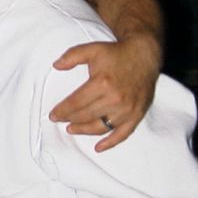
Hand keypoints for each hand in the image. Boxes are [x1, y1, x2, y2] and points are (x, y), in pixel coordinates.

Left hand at [48, 34, 160, 150]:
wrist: (144, 55)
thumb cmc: (116, 53)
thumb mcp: (92, 49)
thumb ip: (72, 56)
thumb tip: (56, 66)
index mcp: (102, 83)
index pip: (76, 103)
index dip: (63, 110)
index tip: (53, 115)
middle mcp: (115, 99)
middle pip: (87, 115)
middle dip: (70, 120)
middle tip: (59, 121)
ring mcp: (127, 109)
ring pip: (101, 126)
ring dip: (85, 130)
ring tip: (72, 129)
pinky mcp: (137, 115)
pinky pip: (122, 134)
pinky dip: (110, 143)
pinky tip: (98, 148)